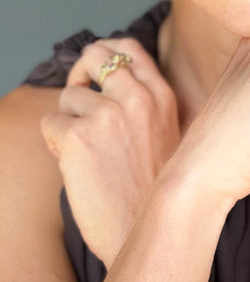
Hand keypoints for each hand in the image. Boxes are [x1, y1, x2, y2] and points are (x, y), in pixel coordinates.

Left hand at [41, 38, 179, 267]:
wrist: (148, 233)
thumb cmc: (153, 192)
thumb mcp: (166, 135)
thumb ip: (144, 104)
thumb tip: (107, 78)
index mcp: (162, 97)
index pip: (130, 49)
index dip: (107, 54)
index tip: (98, 73)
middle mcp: (137, 99)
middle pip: (95, 54)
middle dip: (80, 74)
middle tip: (79, 98)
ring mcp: (108, 116)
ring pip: (69, 96)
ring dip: (69, 121)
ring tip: (87, 153)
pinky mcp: (78, 138)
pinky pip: (51, 123)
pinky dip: (55, 144)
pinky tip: (77, 167)